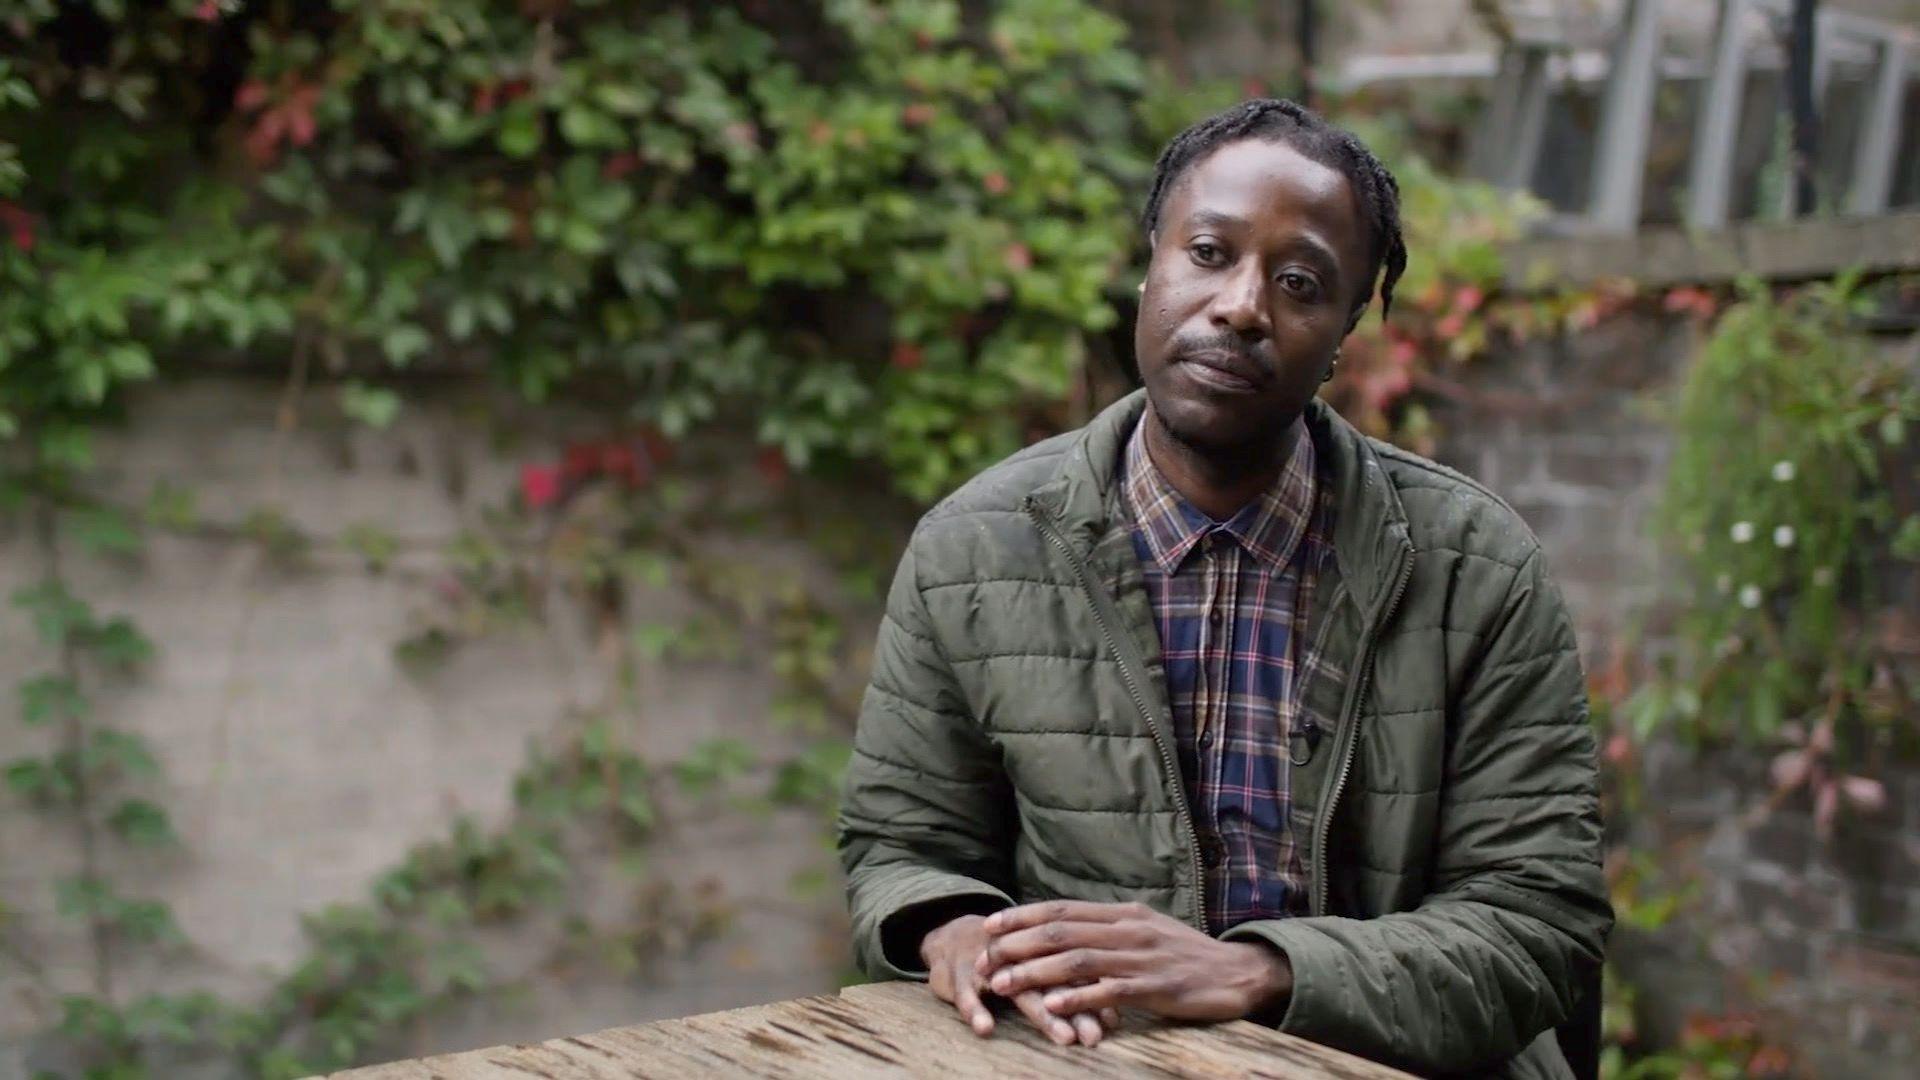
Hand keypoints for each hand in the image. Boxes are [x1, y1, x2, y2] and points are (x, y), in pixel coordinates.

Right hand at [920, 912, 1119, 1045]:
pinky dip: (975, 1009)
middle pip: (1053, 980)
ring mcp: (990, 963)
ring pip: (1018, 988)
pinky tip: (985, 1028)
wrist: (952, 938)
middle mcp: (1020, 954)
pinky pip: (966, 993)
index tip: (1112, 1022)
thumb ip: (1072, 989)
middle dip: (1077, 1009)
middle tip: (1094, 1036)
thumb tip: (1114, 1017)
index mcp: (1042, 950)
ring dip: (1041, 1012)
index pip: (1074, 971)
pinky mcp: (959, 972)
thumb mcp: (1037, 972)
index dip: (1093, 996)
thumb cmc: (1006, 961)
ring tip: (1063, 1036)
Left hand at [975, 901, 1291, 1021]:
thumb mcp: (1145, 932)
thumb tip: (1069, 929)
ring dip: (1035, 972)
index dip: (1022, 917)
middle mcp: (1128, 929)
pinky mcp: (1156, 986)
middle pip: (1062, 932)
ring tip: (1002, 983)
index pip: (1062, 909)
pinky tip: (1052, 1005)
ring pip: (1077, 960)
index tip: (989, 925)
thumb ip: (1109, 930)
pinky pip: (1109, 991)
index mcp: (1123, 914)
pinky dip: (1077, 997)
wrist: (1238, 972)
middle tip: (984, 960)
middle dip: (1017, 945)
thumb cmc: (1186, 956)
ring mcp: (1142, 957)